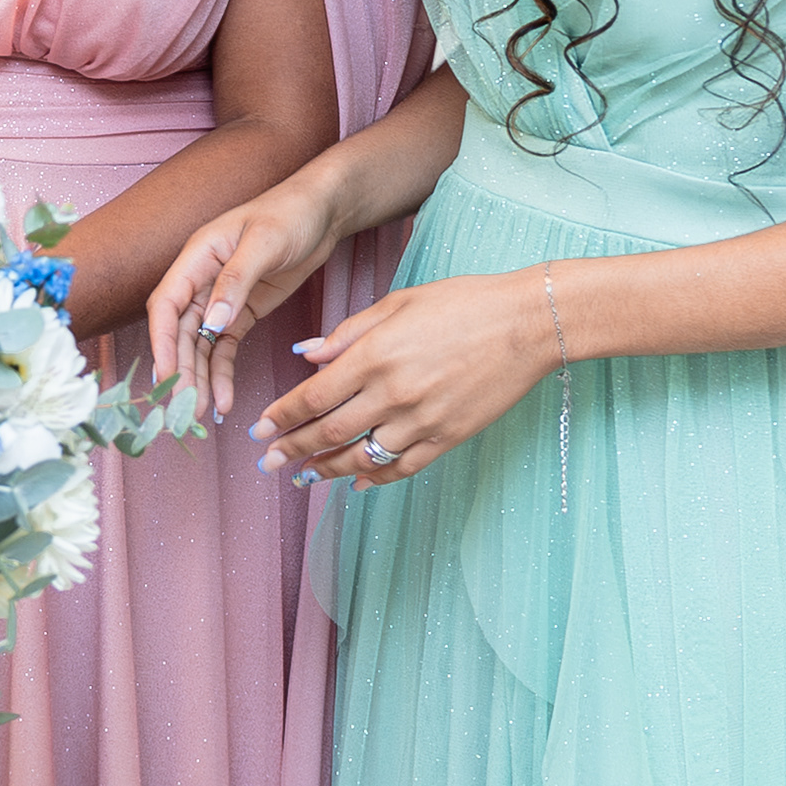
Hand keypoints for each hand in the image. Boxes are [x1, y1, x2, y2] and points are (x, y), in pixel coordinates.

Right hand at [148, 179, 342, 422]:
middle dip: (181, 370)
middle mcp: (202, 279)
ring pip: (200, 345)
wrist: (324, 210)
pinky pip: (224, 347)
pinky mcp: (242, 311)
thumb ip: (235, 281)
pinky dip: (221, 372)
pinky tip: (224, 397)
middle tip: (186, 407)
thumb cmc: (291, 213)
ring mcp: (221, 297)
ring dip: (199, 377)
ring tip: (204, 412)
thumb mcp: (264, 242)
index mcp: (197, 256)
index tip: (165, 377)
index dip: (162, 343)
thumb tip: (210, 321)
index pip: (166, 305)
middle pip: (181, 333)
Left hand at [244, 267, 556, 487]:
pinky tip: (356, 482)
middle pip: (328, 433)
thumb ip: (348, 333)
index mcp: (375, 356)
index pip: (313, 397)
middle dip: (292, 450)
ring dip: (325, 471)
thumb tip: (305, 355)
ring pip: (360, 458)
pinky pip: (401, 468)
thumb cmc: (463, 303)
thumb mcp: (399, 303)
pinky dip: (374, 478)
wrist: (527, 324)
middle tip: (267, 462)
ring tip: (302, 477)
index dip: (281, 416)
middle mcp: (393, 394)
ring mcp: (421, 421)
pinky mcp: (447, 438)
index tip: (259, 428)